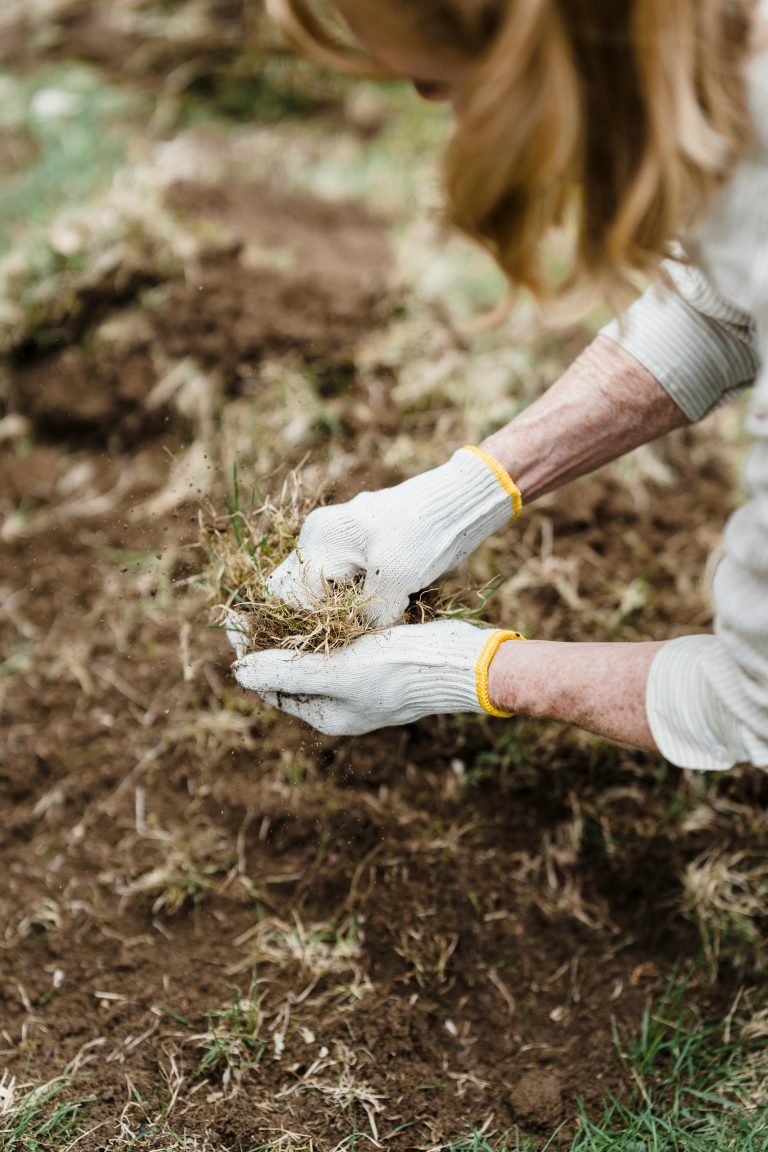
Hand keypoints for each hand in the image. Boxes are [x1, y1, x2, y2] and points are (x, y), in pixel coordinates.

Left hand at [232, 620, 522, 735]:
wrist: (461, 660)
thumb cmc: (399, 670)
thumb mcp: (338, 672)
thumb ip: (286, 672)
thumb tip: (236, 673)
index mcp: (325, 713)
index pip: (269, 683)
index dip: (246, 650)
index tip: (232, 615)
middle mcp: (339, 700)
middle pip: (288, 667)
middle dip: (267, 636)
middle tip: (249, 599)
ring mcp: (359, 679)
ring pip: (312, 652)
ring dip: (293, 626)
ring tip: (276, 593)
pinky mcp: (377, 657)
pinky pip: (337, 640)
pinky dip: (322, 622)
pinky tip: (316, 596)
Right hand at [267, 447, 521, 625]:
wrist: (458, 502)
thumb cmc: (424, 533)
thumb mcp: (395, 580)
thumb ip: (367, 615)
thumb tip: (355, 643)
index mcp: (319, 540)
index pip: (286, 593)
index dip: (304, 620)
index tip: (335, 634)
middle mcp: (320, 539)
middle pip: (300, 592)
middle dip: (322, 615)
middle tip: (352, 631)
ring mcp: (340, 543)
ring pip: (324, 590)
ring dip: (344, 609)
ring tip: (374, 617)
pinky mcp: (360, 550)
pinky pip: (346, 583)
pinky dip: (360, 599)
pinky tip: (386, 604)